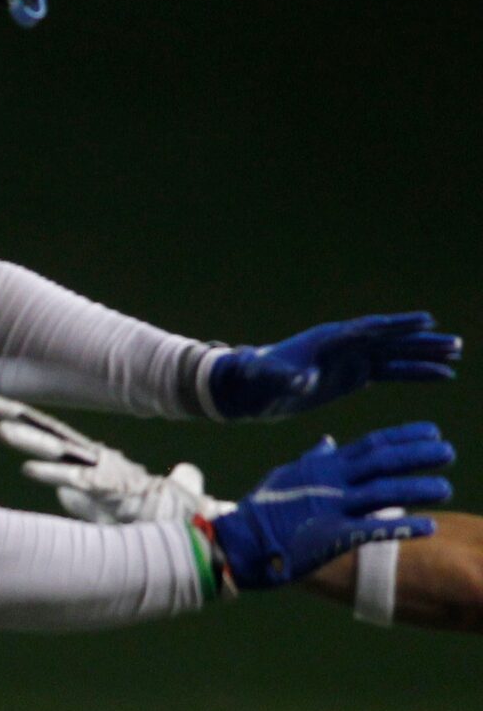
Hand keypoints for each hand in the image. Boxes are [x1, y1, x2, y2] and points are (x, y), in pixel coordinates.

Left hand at [0, 397, 232, 523]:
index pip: (57, 438)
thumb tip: (65, 497)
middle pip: (52, 437)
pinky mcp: (114, 491)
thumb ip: (86, 503)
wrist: (198, 530)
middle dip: (20, 420)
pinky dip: (53, 476)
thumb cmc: (160, 519)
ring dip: (30, 443)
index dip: (29, 423)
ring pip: (60, 453)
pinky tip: (28, 470)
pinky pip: (79, 481)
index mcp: (98, 464)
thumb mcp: (113, 511)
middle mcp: (99, 463)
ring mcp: (105, 474)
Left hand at [208, 313, 460, 419]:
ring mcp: (352, 358)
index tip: (425, 322)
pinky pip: (392, 371)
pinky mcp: (355, 374)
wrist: (253, 388)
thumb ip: (280, 376)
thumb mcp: (264, 377)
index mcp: (327, 339)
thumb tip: (297, 380)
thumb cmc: (255, 378)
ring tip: (458, 355)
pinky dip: (416, 372)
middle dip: (421, 341)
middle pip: (390, 339)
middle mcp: (345, 344)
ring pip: (396, 354)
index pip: (368, 329)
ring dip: (426, 355)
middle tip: (456, 343)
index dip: (395, 326)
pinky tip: (442, 375)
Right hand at [211, 424, 452, 589]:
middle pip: (383, 463)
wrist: (240, 541)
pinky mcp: (332, 535)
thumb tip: (330, 442)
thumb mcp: (287, 475)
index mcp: (323, 465)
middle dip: (418, 457)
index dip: (404, 437)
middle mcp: (332, 482)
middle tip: (448, 452)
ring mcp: (332, 507)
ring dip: (418, 489)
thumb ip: (314, 459)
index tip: (433, 431)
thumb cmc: (263, 509)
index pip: (371, 444)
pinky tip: (429, 526)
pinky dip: (403, 527)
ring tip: (445, 488)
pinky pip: (374, 529)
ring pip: (384, 492)